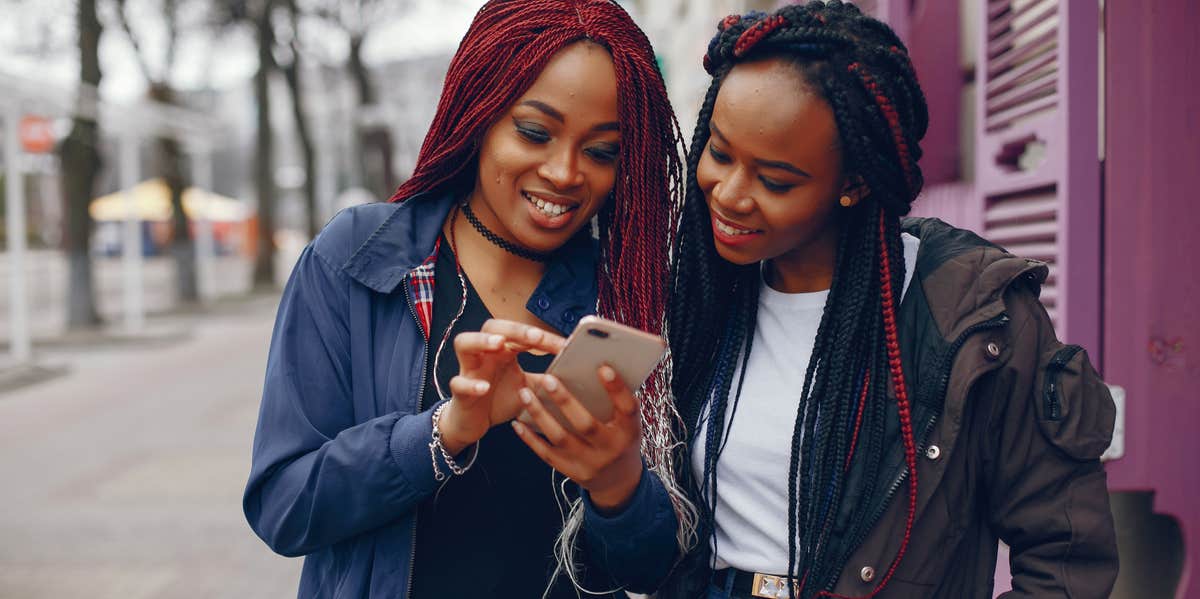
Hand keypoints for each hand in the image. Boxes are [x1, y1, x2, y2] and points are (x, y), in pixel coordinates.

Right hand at [440, 319, 565, 453]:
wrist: (472, 423)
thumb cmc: (498, 399)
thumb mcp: (528, 389)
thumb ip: (548, 380)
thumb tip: (578, 376)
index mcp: (503, 351)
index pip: (521, 334)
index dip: (542, 337)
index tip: (564, 346)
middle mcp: (484, 354)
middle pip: (492, 327)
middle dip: (514, 330)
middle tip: (536, 337)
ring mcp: (469, 370)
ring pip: (464, 343)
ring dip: (481, 341)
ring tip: (499, 344)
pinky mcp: (459, 392)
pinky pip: (458, 383)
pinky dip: (471, 384)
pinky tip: (485, 388)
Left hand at [511, 365, 643, 512]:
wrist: (618, 479)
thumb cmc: (620, 438)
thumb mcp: (627, 422)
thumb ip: (614, 401)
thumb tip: (591, 367)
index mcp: (629, 431)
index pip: (628, 408)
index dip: (617, 389)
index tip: (603, 368)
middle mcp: (611, 449)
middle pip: (586, 425)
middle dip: (565, 401)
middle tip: (548, 379)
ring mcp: (590, 463)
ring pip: (560, 438)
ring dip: (540, 415)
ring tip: (525, 394)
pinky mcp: (572, 471)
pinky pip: (547, 454)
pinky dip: (530, 438)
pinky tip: (518, 422)